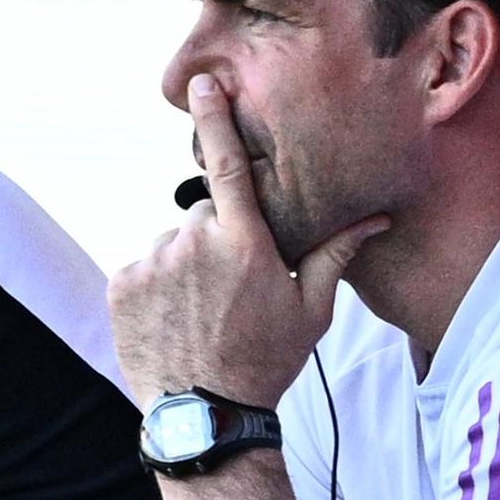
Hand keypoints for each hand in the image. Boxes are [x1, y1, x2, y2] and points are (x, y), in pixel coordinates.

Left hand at [107, 76, 385, 406]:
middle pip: (204, 215)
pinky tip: (173, 319)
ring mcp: (153, 263)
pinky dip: (154, 285)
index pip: (229, 164)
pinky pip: (142, 267)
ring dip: (184, 264)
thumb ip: (335, 254)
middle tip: (228, 290)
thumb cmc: (267, 361)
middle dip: (216, 239)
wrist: (206, 415)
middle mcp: (195, 243)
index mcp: (245, 243)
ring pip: (172, 243)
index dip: (216, 118)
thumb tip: (377, 217)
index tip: (203, 84)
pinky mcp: (122, 284)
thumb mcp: (311, 309)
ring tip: (199, 311)